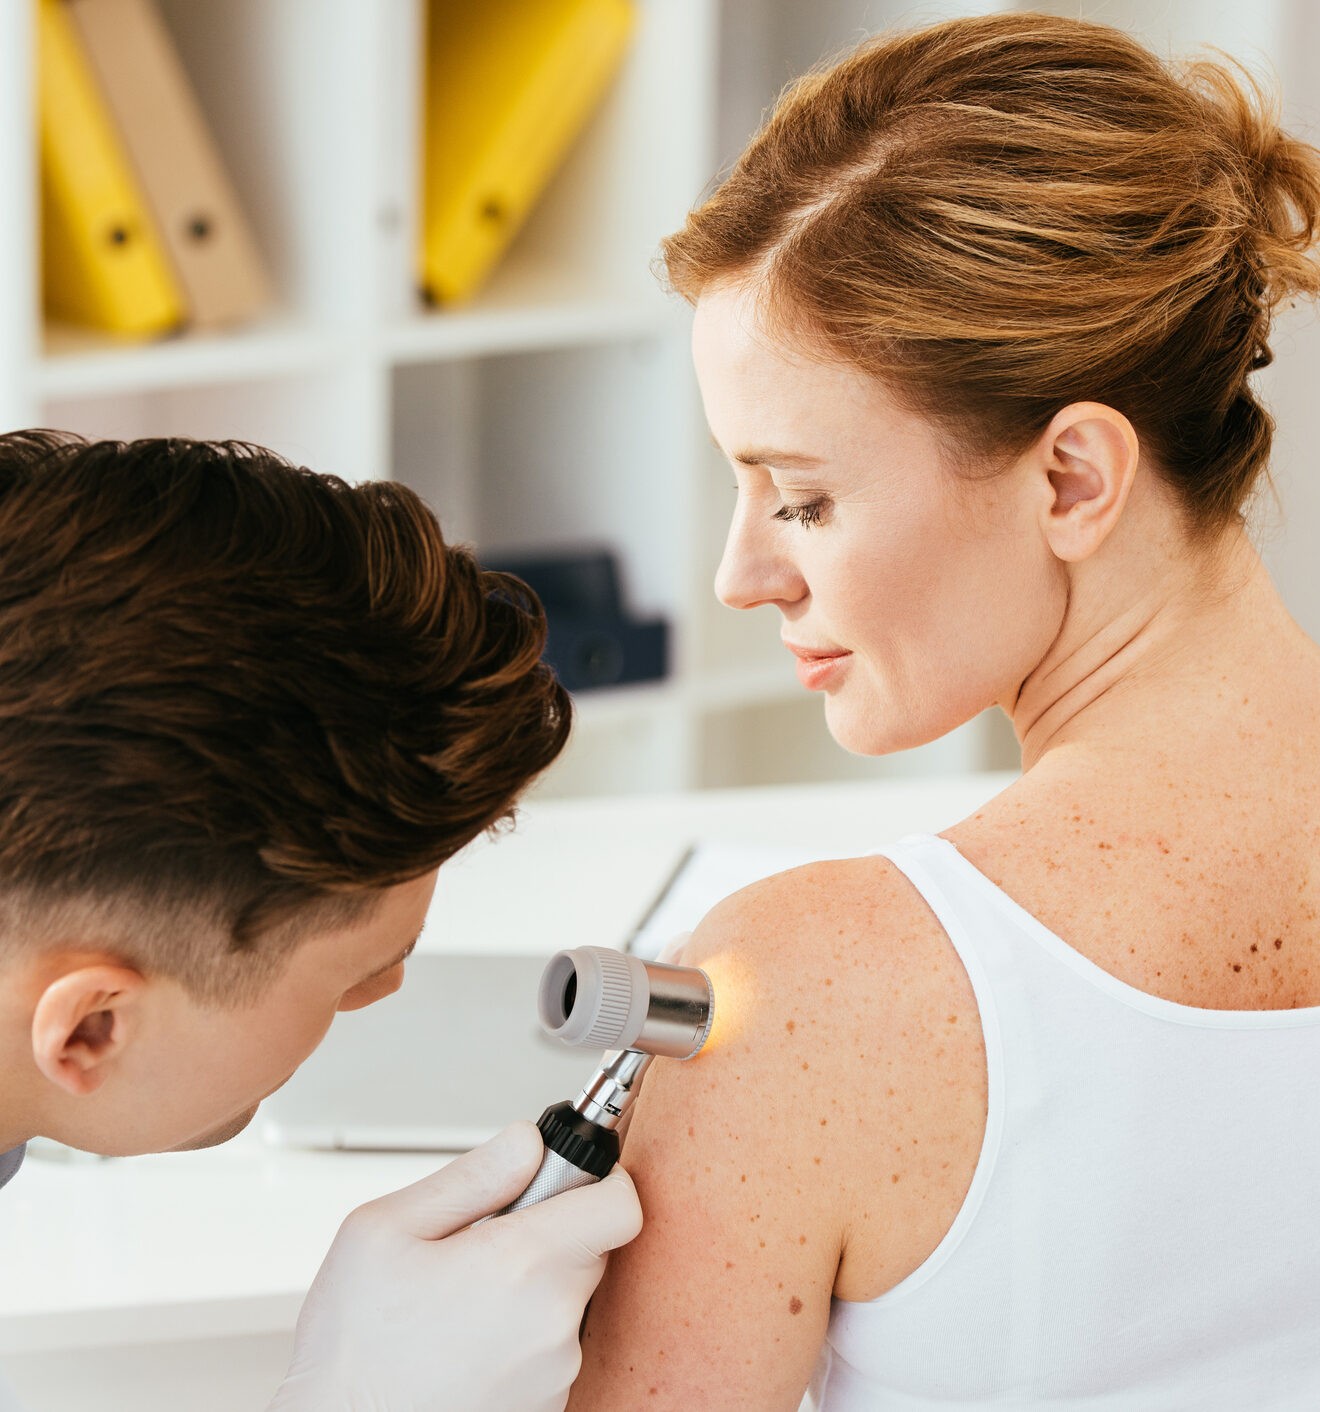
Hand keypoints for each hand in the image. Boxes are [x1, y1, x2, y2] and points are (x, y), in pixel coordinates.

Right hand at [268, 1121, 641, 1411]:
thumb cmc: (352, 1346)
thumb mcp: (384, 1229)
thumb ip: (473, 1175)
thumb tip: (531, 1142)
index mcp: (522, 1264)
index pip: (620, 1205)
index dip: (600, 1180)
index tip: (566, 1178)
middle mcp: (554, 1324)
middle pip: (591, 1248)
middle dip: (548, 1234)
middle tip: (482, 1245)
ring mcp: (555, 1374)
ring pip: (568, 1299)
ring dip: (531, 1290)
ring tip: (461, 1305)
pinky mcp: (547, 1407)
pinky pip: (551, 1348)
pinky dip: (521, 1338)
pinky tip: (465, 1344)